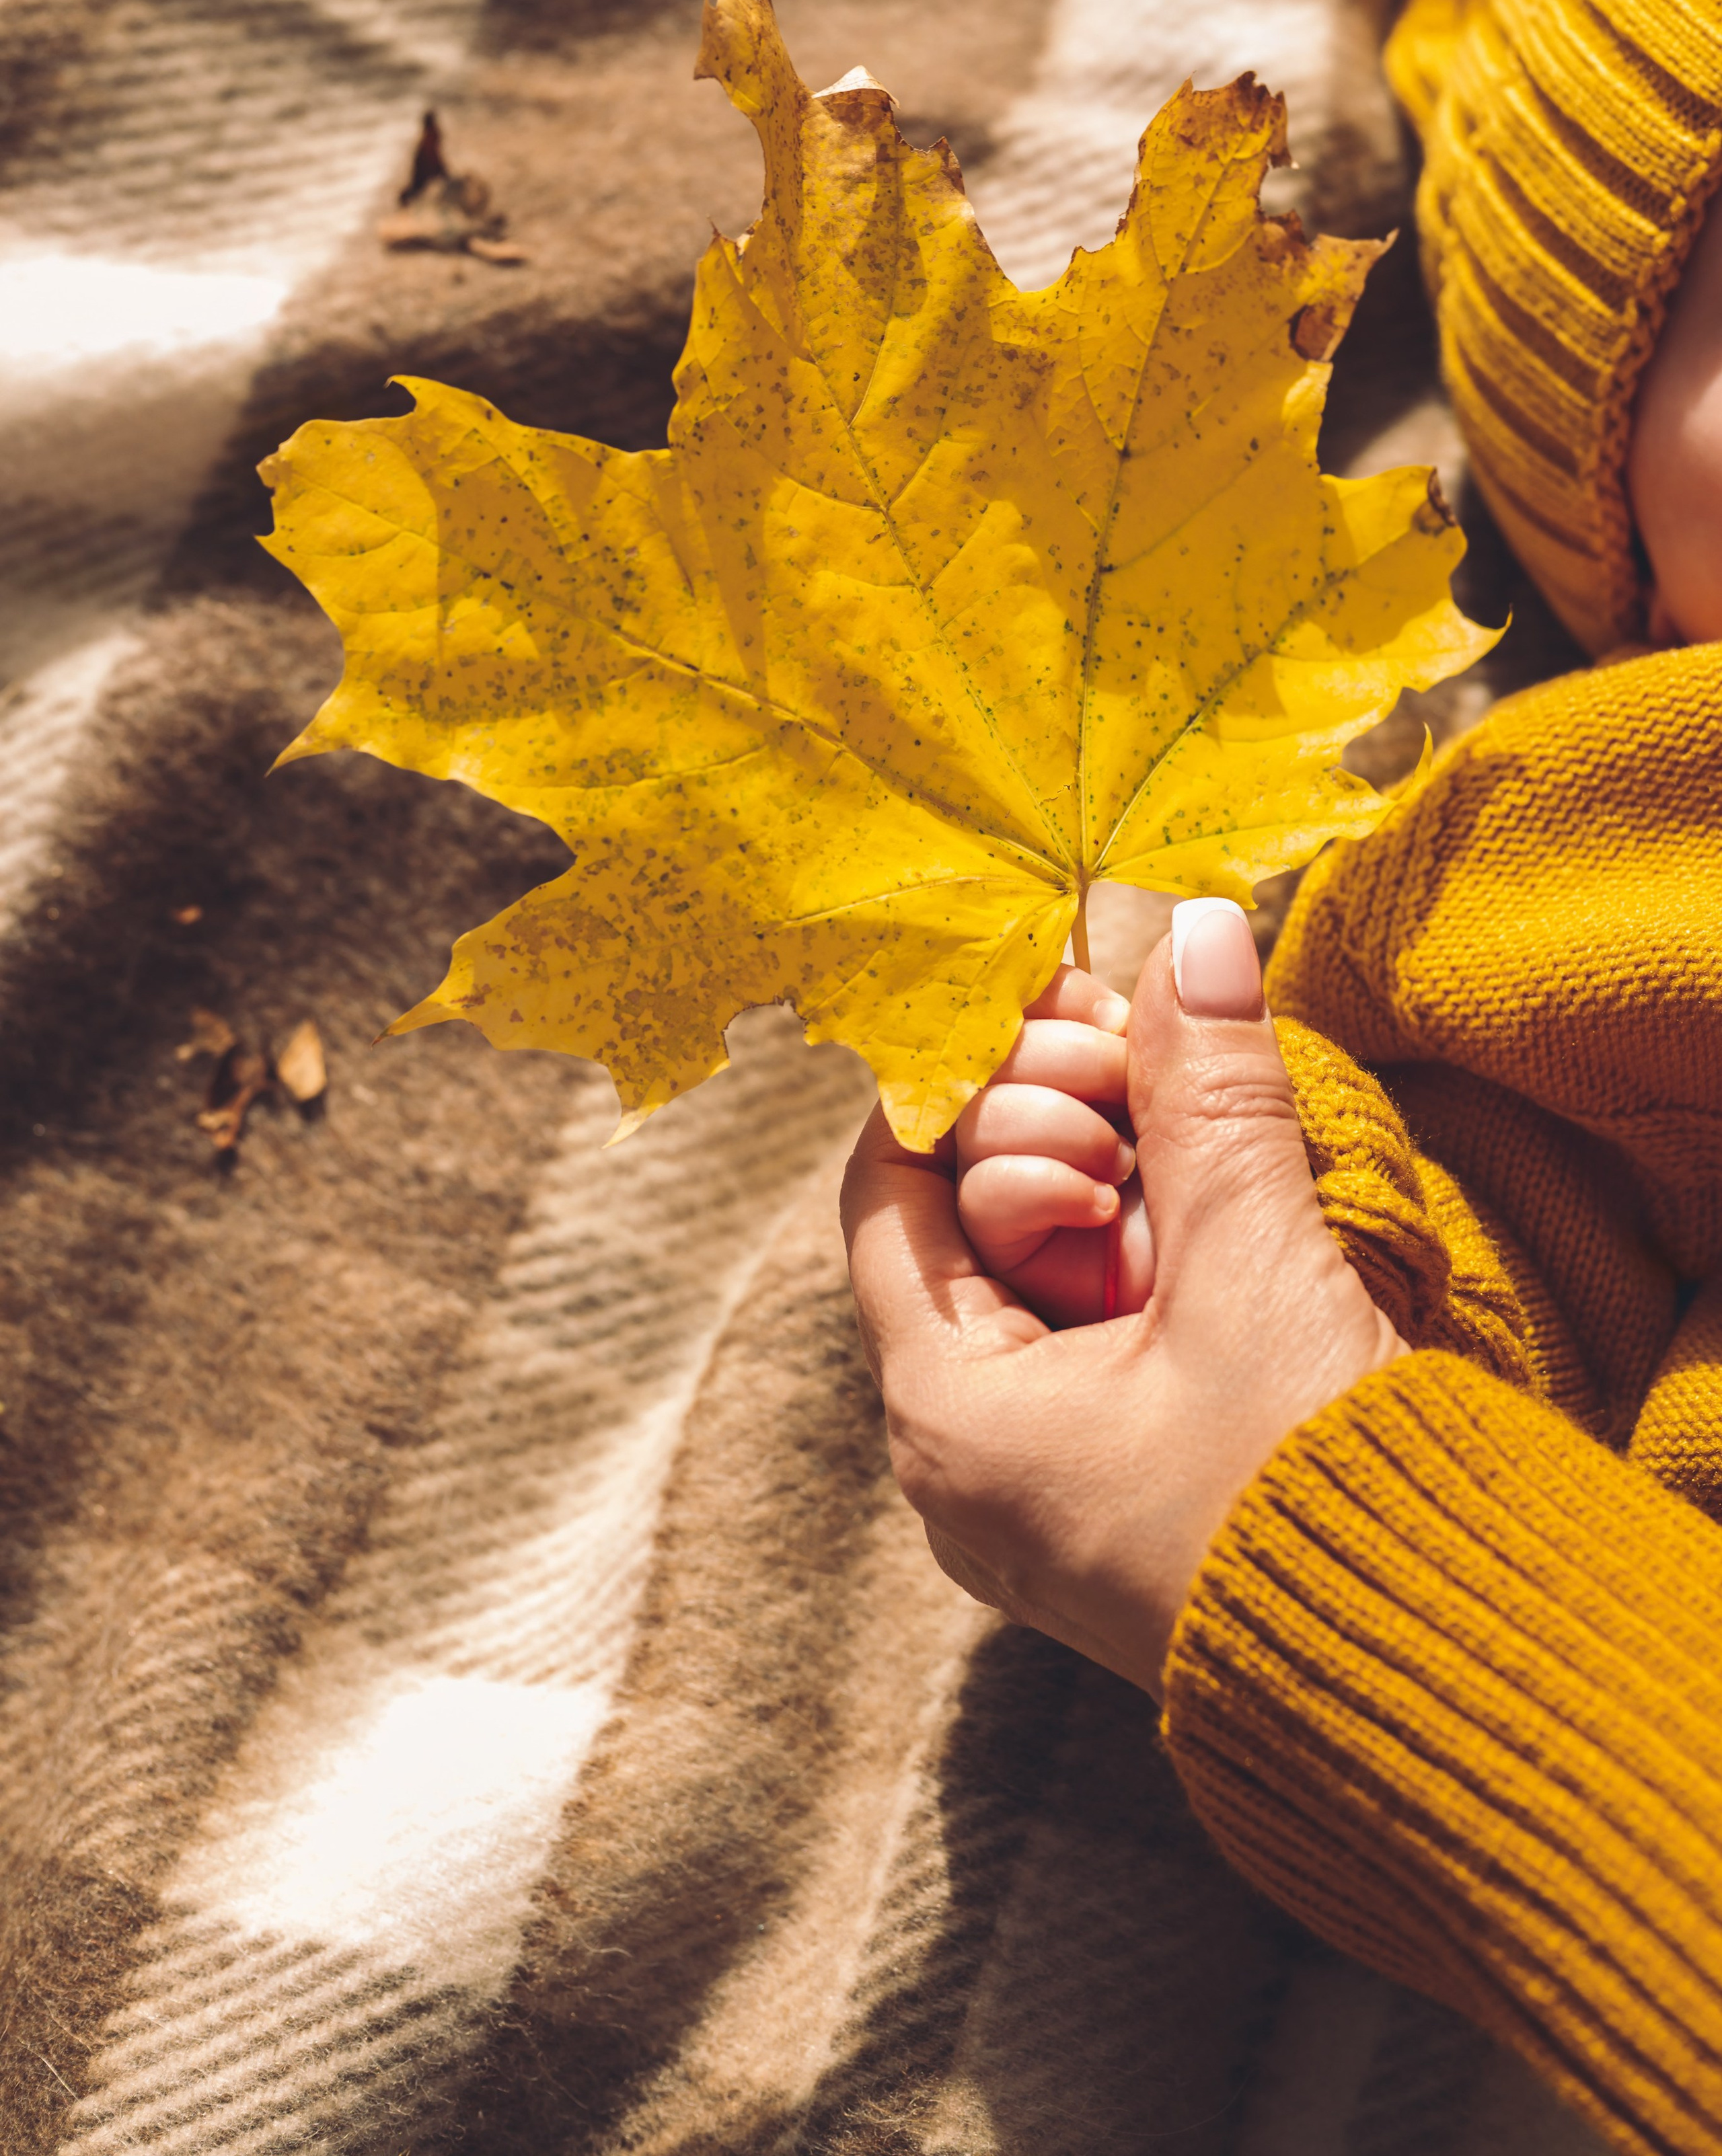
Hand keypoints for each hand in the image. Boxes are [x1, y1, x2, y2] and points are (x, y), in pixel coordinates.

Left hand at [841, 900, 1407, 1696]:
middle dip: (1051, 1124)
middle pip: (959, 1229)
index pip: (889, 1190)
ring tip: (1195, 1149)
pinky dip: (1142, 1269)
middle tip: (1142, 1072)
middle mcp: (962, 1464)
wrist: (1435, 1692)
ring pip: (1032, 1284)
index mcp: (946, 1414)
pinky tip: (1216, 1228)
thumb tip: (1188, 938)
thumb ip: (1210, 1098)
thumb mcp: (1255, 1273)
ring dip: (1113, 1190)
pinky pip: (1088, 1348)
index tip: (1057, 1013)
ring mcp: (1037, 1496)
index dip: (965, 1079)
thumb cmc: (1316, 1502)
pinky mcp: (1110, 1508)